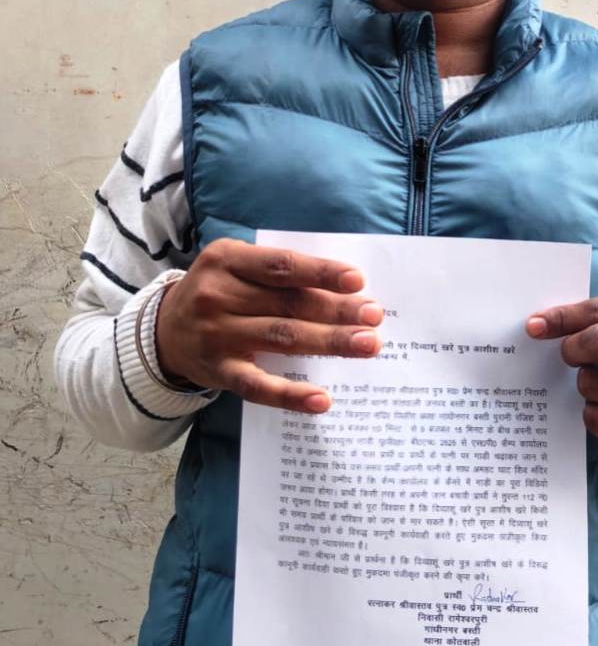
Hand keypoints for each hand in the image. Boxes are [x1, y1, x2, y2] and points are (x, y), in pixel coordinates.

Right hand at [156, 238, 381, 412]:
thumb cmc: (217, 291)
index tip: (357, 281)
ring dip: (328, 343)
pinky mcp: (217, 372)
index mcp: (226, 259)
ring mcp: (216, 336)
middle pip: (287, 303)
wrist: (162, 331)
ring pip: (281, 339)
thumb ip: (277, 271)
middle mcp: (218, 295)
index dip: (320, 273)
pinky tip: (321, 399)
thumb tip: (342, 288)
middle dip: (336, 310)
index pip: (281, 265)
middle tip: (375, 316)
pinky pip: (257, 386)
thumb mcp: (235, 266)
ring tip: (366, 345)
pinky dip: (291, 395)